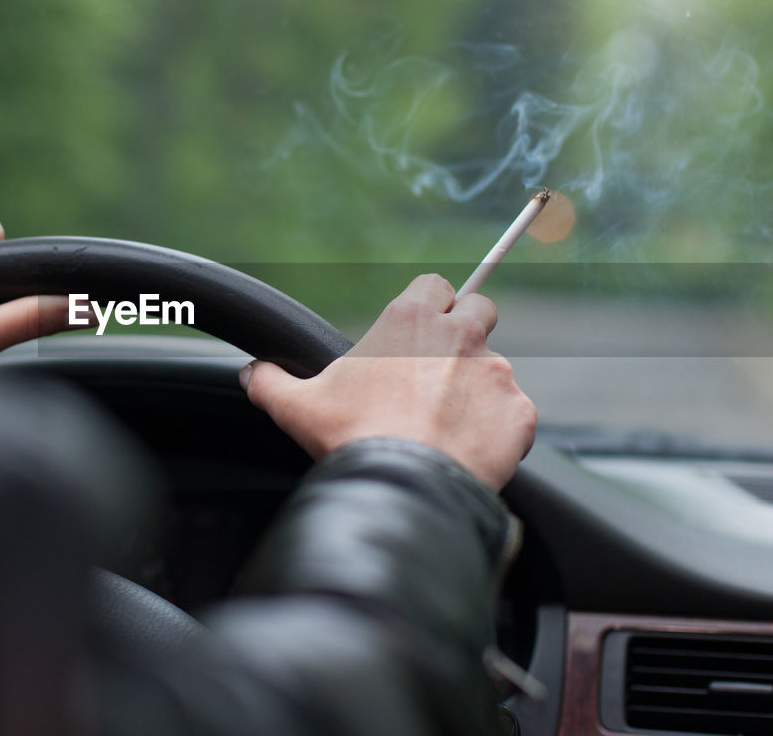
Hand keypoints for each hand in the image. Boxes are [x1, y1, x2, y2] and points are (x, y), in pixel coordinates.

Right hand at [240, 274, 535, 489]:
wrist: (407, 488)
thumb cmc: (354, 440)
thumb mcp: (298, 407)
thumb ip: (271, 382)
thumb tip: (252, 374)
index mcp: (409, 321)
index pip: (433, 285)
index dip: (427, 305)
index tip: (417, 329)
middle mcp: (460, 336)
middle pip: (480, 308)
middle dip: (467, 328)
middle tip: (441, 368)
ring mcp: (496, 373)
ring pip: (497, 365)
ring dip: (477, 386)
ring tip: (447, 424)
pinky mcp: (519, 413)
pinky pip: (514, 413)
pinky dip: (497, 428)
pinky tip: (468, 449)